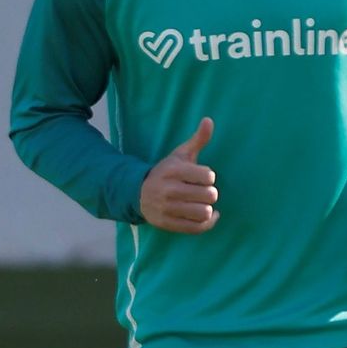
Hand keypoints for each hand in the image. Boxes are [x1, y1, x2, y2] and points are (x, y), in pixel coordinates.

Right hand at [140, 117, 218, 233]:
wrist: (137, 193)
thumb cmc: (166, 172)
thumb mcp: (180, 155)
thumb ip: (197, 139)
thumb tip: (209, 120)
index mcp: (172, 170)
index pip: (208, 176)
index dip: (209, 177)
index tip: (201, 177)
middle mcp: (168, 189)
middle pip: (209, 195)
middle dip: (209, 193)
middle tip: (202, 191)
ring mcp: (167, 208)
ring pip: (204, 212)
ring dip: (207, 208)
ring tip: (201, 203)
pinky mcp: (167, 224)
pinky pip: (197, 228)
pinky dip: (208, 222)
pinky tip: (209, 215)